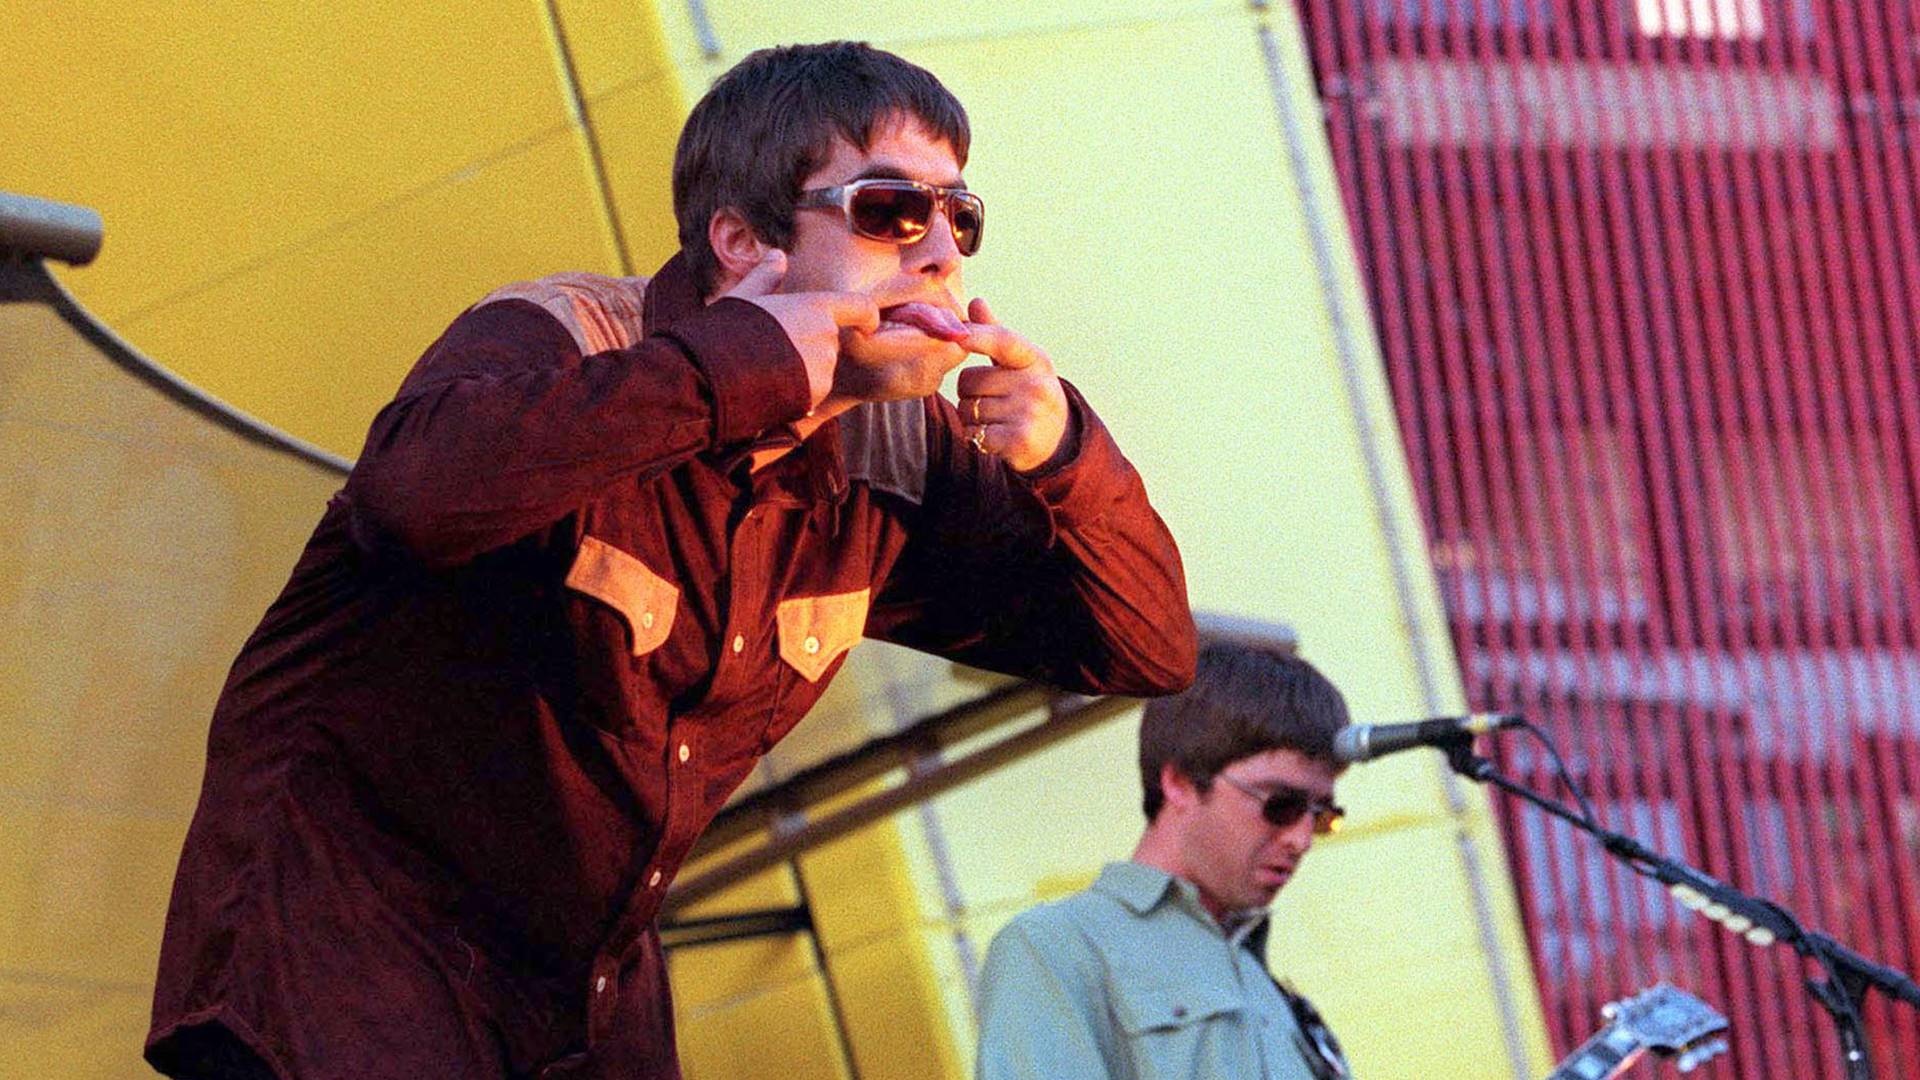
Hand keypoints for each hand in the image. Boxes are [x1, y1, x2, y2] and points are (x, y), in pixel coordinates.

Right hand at [720, 249, 878, 409]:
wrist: (712, 376)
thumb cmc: (725, 331)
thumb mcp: (744, 298)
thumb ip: (766, 278)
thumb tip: (777, 255)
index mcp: (815, 307)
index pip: (861, 307)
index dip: (868, 316)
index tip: (868, 324)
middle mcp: (826, 336)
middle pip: (830, 341)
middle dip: (810, 346)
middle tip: (774, 350)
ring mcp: (823, 368)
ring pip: (821, 368)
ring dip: (803, 370)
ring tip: (768, 368)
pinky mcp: (815, 396)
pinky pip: (812, 392)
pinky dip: (798, 392)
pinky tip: (770, 387)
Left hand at [956, 298, 1068, 472]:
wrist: (1057, 440)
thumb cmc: (1028, 393)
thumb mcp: (1019, 363)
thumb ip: (995, 334)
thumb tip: (976, 302)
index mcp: (1035, 360)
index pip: (1003, 340)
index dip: (978, 335)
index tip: (958, 334)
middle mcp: (1035, 385)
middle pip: (971, 380)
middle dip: (969, 391)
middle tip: (990, 399)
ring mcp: (1029, 414)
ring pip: (968, 408)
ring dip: (970, 416)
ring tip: (993, 418)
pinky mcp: (1019, 441)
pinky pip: (974, 433)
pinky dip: (974, 437)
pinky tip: (992, 436)